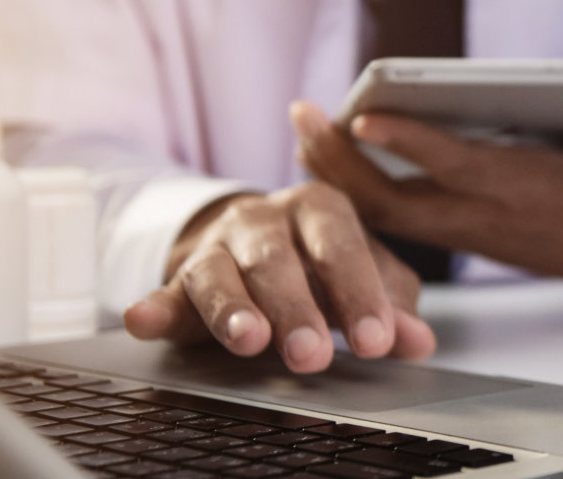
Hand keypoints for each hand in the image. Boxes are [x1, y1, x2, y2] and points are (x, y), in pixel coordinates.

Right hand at [124, 183, 437, 372]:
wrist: (252, 242)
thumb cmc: (320, 261)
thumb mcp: (361, 275)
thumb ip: (391, 305)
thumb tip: (418, 341)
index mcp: (320, 208)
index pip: (342, 248)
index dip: (360, 295)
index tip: (375, 341)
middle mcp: (264, 220)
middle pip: (277, 261)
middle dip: (296, 309)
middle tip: (313, 354)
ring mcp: (216, 247)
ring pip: (219, 275)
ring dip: (233, 309)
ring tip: (249, 340)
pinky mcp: (179, 280)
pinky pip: (165, 294)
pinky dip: (153, 309)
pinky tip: (143, 321)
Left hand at [293, 67, 562, 306]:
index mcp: (531, 192)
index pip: (459, 168)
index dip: (410, 143)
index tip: (367, 114)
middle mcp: (489, 216)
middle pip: (397, 200)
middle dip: (343, 162)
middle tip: (303, 116)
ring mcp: (471, 228)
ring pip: (386, 212)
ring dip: (339, 175)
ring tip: (304, 129)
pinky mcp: (464, 231)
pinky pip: (396, 218)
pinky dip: (359, 191)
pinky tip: (330, 159)